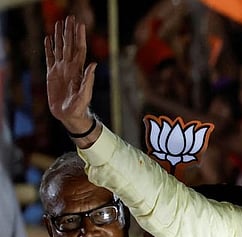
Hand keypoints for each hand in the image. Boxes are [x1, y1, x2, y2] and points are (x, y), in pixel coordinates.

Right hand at [45, 16, 96, 134]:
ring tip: (58, 24)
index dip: (79, 37)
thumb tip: (94, 64)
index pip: (79, 49)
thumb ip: (89, 80)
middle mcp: (70, 67)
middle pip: (69, 45)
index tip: (80, 25)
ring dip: (59, 36)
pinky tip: (48, 39)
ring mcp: (61, 70)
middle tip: (70, 18)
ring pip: (59, 49)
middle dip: (69, 32)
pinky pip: (49, 58)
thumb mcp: (85, 94)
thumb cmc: (80, 107)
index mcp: (78, 70)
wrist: (70, 115)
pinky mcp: (52, 75)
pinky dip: (49, 48)